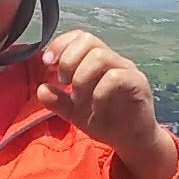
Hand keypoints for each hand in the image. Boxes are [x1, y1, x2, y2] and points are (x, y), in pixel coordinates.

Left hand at [38, 30, 178, 178]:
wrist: (131, 142)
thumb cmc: (105, 121)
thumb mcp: (74, 112)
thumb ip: (58, 101)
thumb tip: (40, 89)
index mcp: (97, 61)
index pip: (79, 37)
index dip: (60, 44)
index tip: (47, 62)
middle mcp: (113, 60)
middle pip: (88, 40)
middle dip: (68, 60)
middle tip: (63, 83)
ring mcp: (127, 70)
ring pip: (100, 56)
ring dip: (81, 77)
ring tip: (78, 98)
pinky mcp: (138, 84)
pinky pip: (116, 77)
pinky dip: (99, 93)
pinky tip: (95, 109)